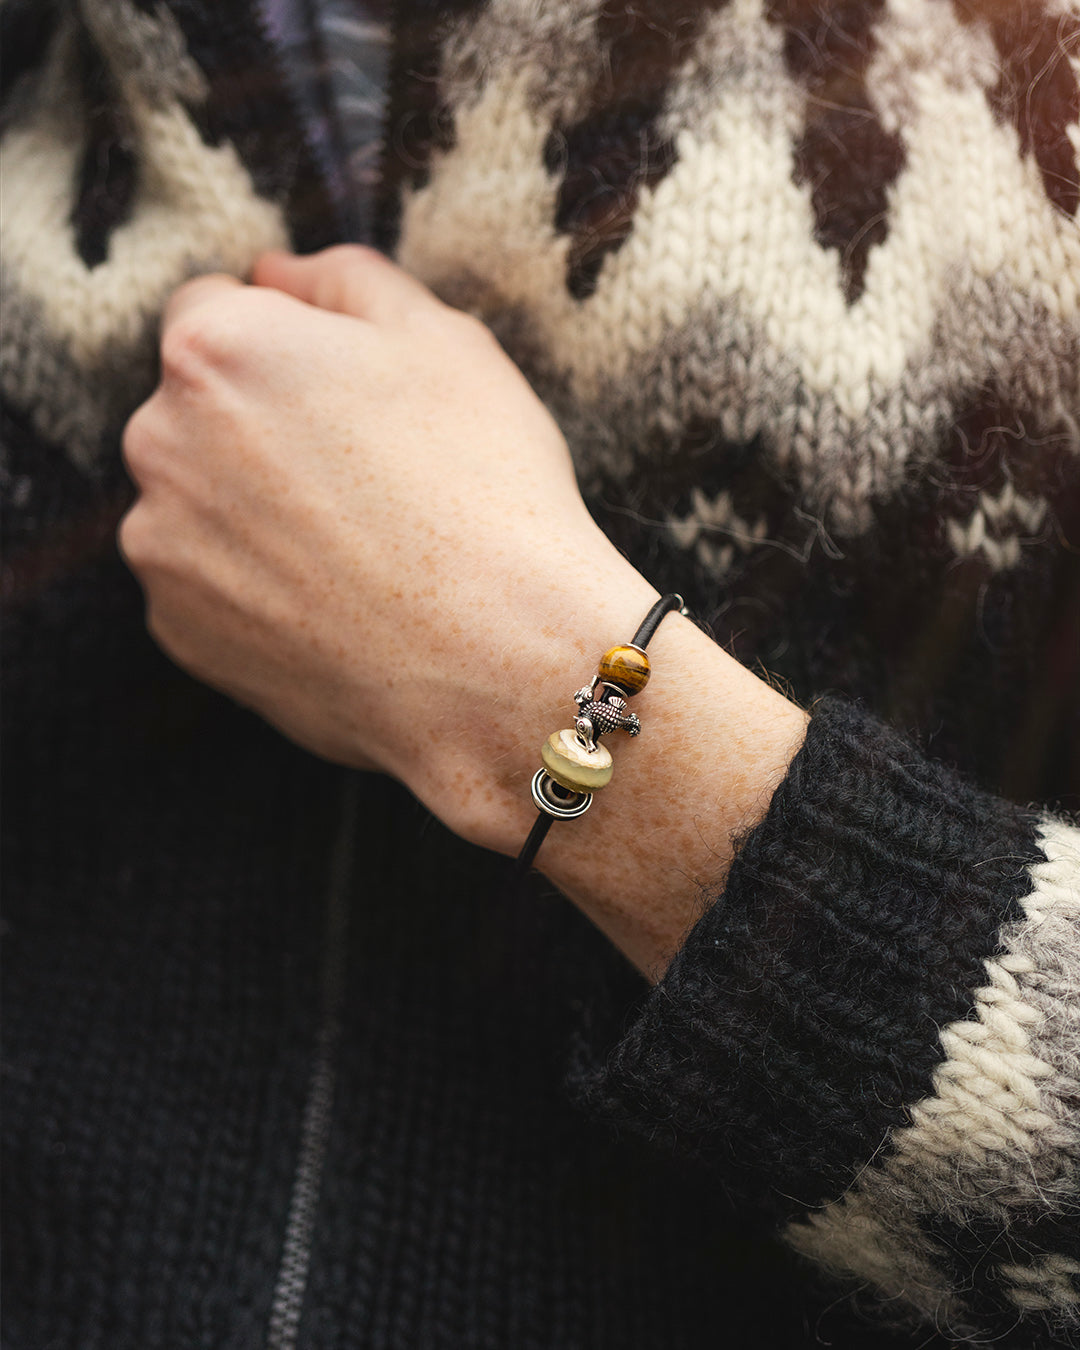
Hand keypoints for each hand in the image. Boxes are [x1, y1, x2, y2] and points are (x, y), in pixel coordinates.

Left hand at [119, 246, 646, 837]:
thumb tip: (274, 272)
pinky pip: (205, 587)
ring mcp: (160, 545)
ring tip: (355, 549)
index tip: (344, 393)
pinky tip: (333, 604)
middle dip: (258, 427)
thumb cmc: (486, 488)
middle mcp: (158, 439)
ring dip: (249, 510)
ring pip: (198, 501)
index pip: (213, 310)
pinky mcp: (178, 631)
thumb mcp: (444, 340)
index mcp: (217, 348)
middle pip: (196, 410)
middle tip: (365, 475)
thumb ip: (344, 280)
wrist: (501, 661)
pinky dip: (252, 589)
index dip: (286, 345)